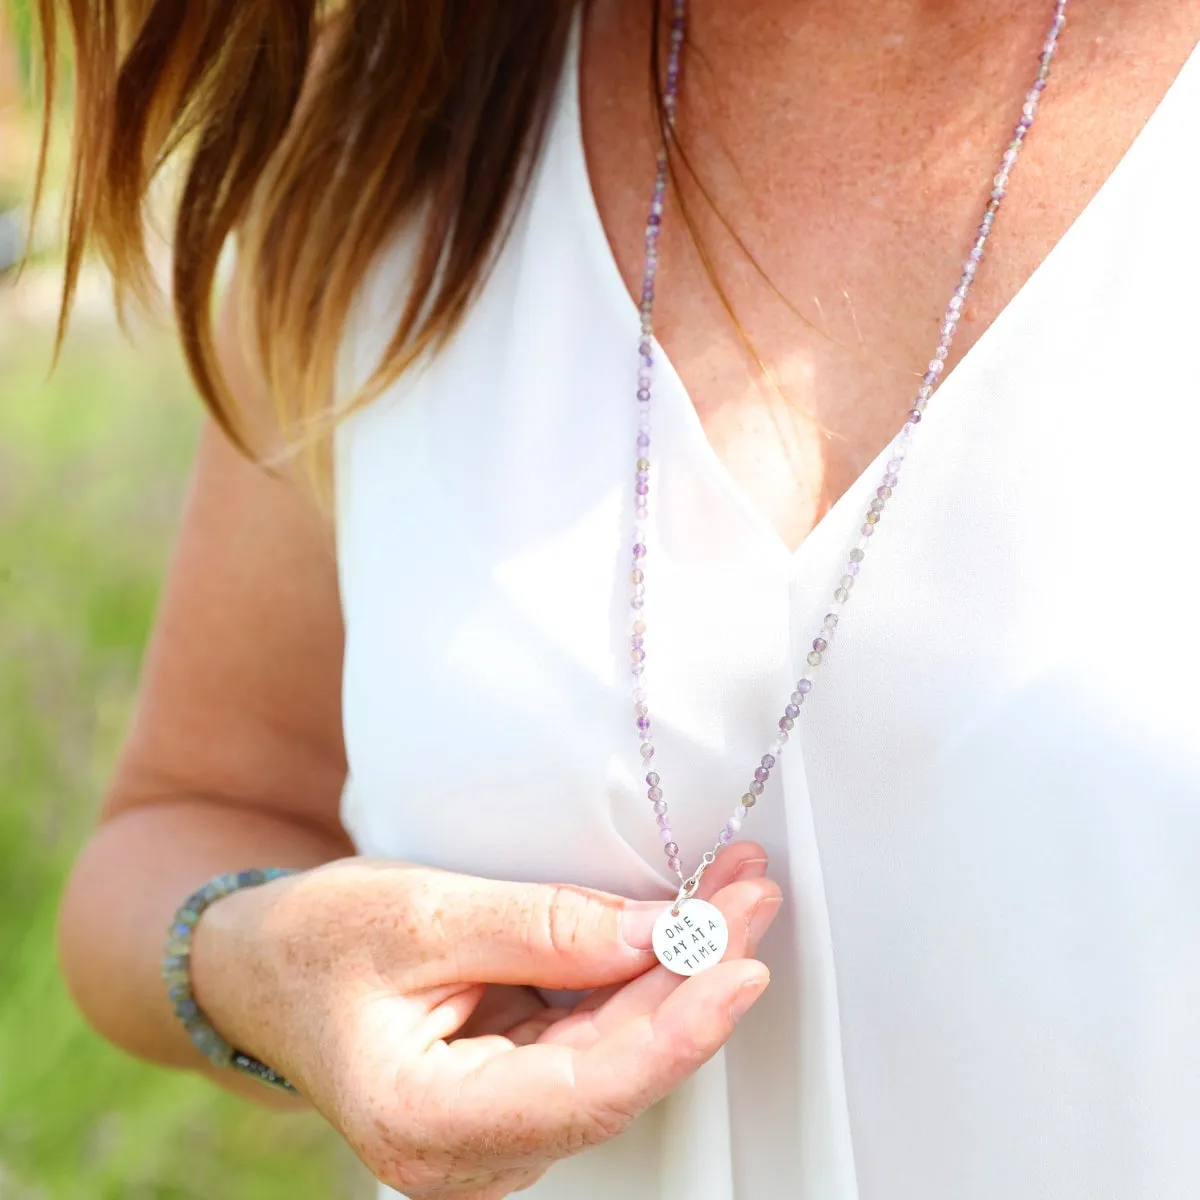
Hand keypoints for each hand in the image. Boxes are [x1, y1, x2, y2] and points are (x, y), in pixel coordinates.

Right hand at [193, 844, 780, 1199]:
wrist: (260, 967)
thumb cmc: (316, 941)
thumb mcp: (422, 913)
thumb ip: (543, 927)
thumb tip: (660, 934)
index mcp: (424, 1122)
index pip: (589, 1093)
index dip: (678, 1031)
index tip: (741, 964)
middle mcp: (468, 1151)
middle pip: (618, 1072)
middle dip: (696, 981)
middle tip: (751, 896)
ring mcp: (494, 1128)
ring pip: (617, 1056)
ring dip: (680, 974)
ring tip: (734, 894)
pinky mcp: (512, 1089)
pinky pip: (595, 1040)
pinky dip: (641, 979)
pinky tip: (680, 926)